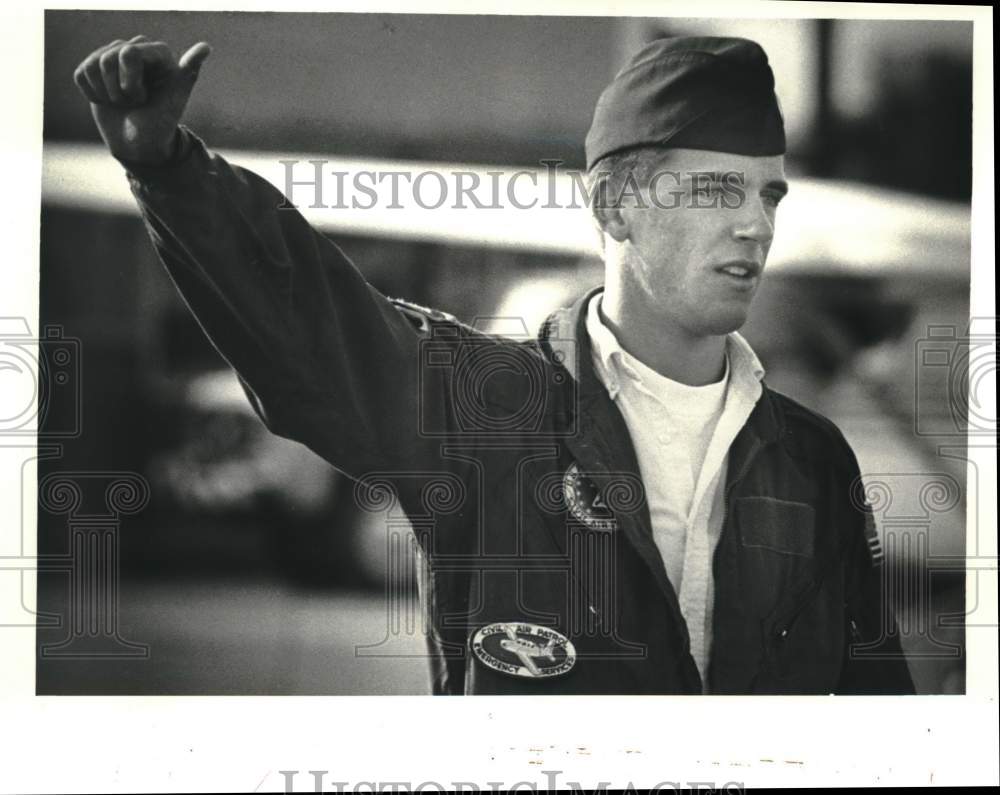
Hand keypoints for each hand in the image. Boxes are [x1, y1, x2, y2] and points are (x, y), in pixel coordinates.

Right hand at [73, 36, 211, 164]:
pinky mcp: (94, 69)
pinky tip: (108, 101)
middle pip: (108, 59)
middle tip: (135, 102)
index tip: (144, 99)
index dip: (130, 83)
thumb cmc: (160, 123)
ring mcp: (113, 57)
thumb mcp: (174, 100)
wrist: (138, 144)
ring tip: (123, 102)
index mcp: (158, 53)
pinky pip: (81, 74)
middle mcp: (136, 49)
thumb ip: (188, 72)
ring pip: (93, 66)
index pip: (128, 53)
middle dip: (119, 90)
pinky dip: (93, 94)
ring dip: (107, 94)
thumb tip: (206, 46)